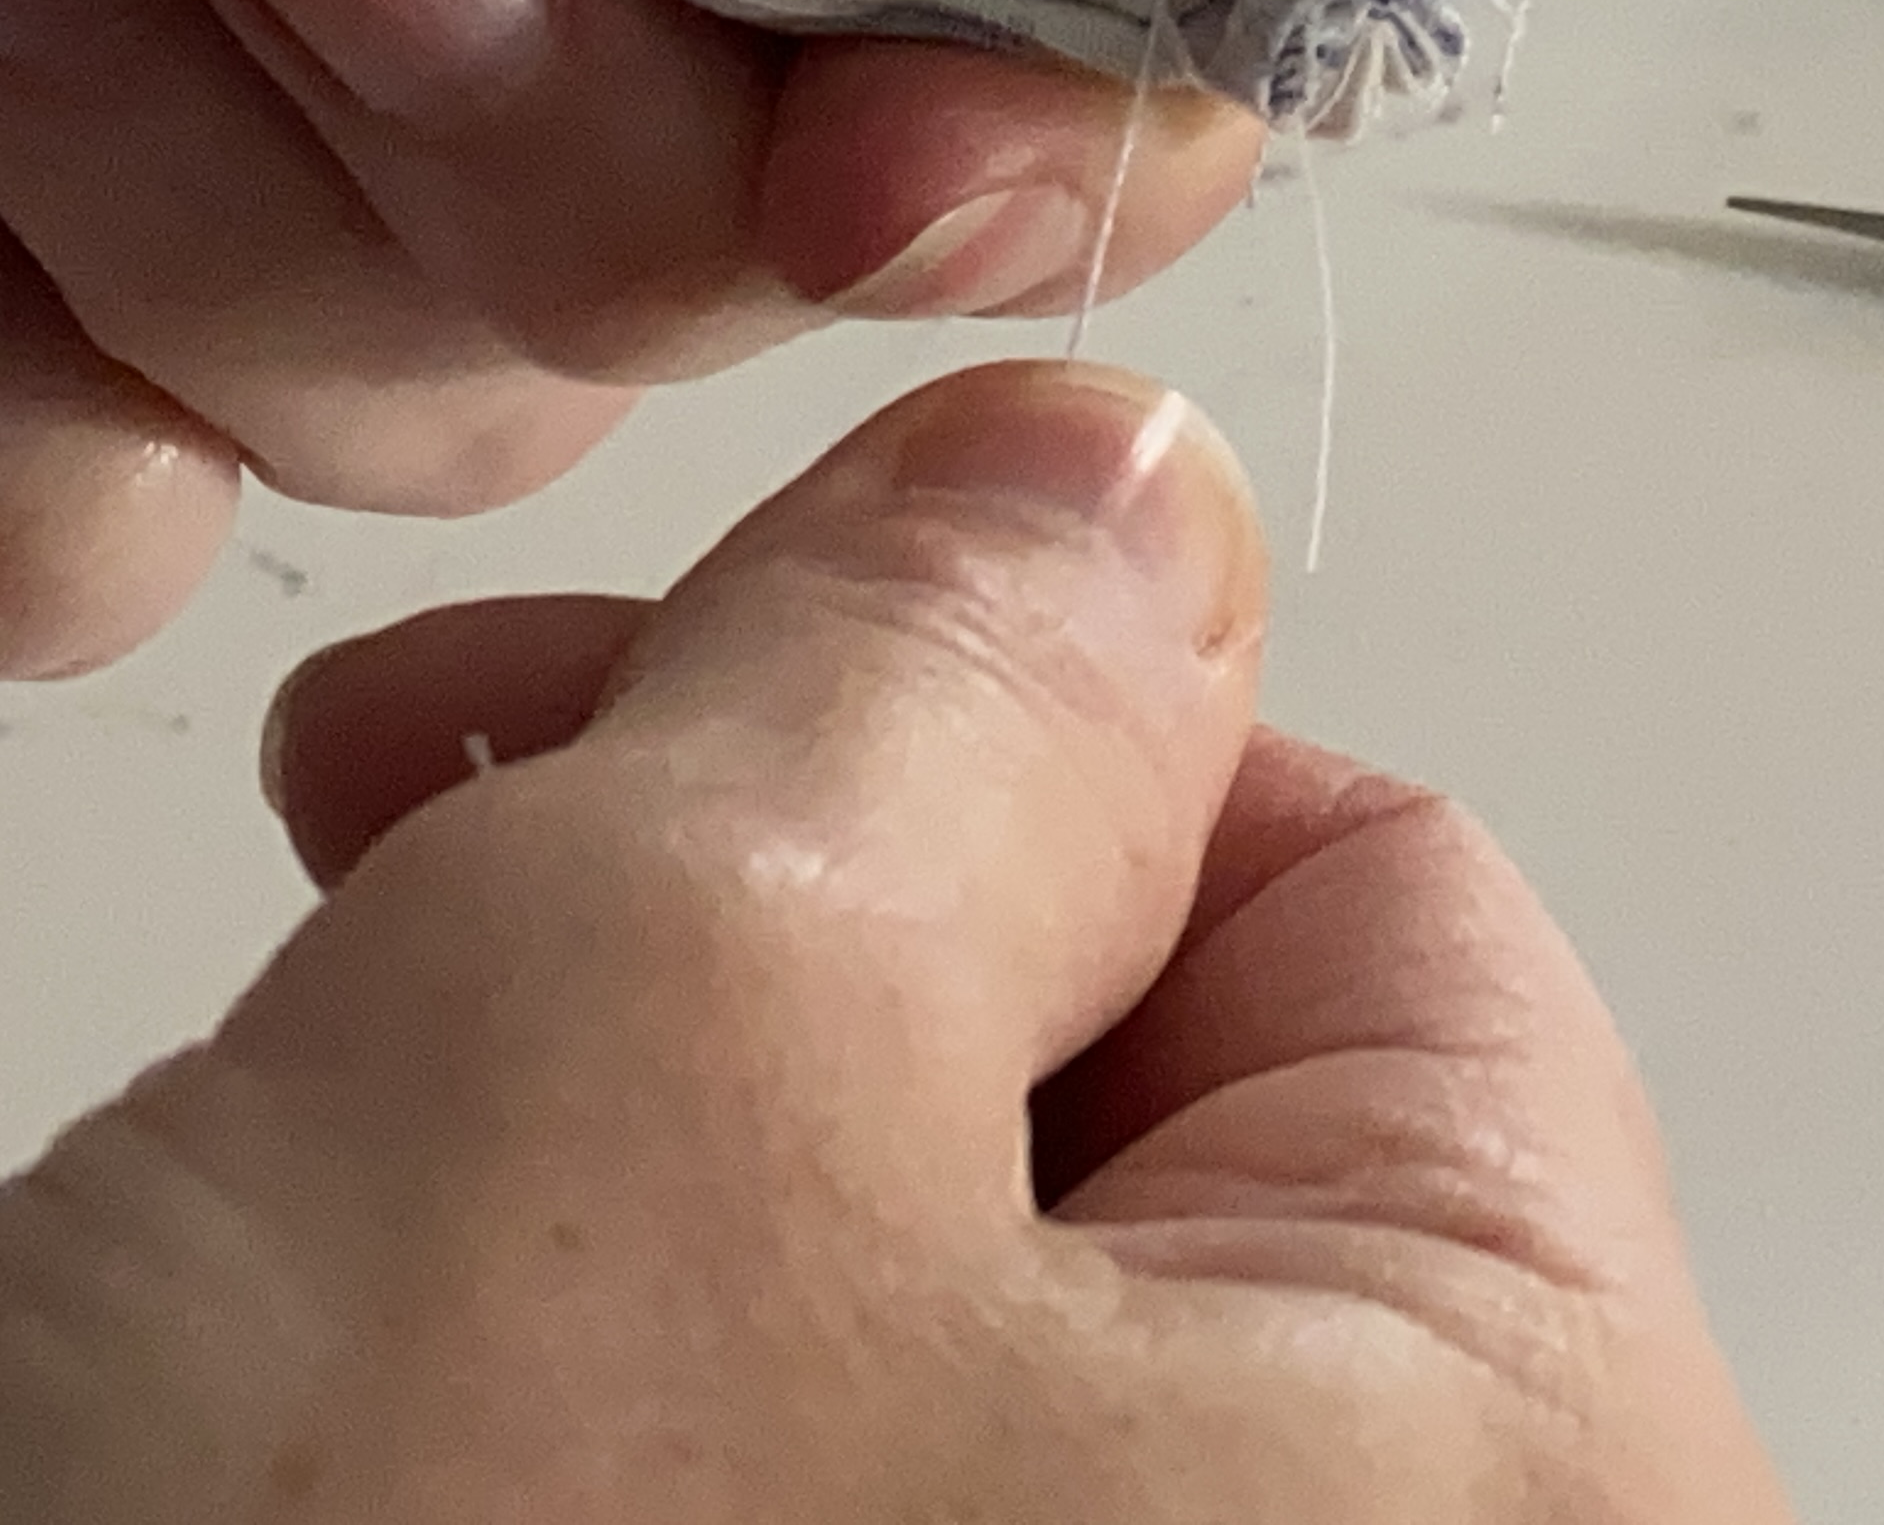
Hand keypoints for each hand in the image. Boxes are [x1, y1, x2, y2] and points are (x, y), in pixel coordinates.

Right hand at [0, 362, 1789, 1521]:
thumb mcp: (647, 1062)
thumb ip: (942, 696)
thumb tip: (1107, 491)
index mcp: (1545, 1470)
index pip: (1368, 890)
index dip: (991, 744)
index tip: (647, 724)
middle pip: (1116, 1120)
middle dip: (740, 996)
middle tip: (418, 992)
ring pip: (892, 1336)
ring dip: (594, 1234)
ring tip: (307, 1321)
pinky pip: (776, 1513)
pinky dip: (552, 1439)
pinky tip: (310, 1460)